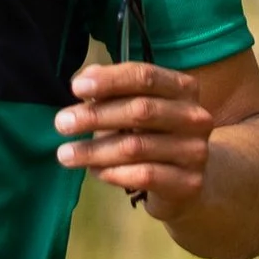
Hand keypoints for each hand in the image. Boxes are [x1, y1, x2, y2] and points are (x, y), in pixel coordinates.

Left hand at [54, 60, 215, 219]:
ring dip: (95, 151)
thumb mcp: (134, 108)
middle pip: (141, 110)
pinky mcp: (190, 182)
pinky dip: (114, 173)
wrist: (186, 182)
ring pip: (137, 147)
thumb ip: (111, 92)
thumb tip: (83, 81)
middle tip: (62, 124)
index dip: (109, 80)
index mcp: (182, 88)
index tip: (75, 88)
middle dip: (95, 116)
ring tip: (65, 154)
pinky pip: (145, 175)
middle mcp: (194, 117)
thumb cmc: (152, 136)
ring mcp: (196, 151)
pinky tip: (95, 172)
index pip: (145, 76)